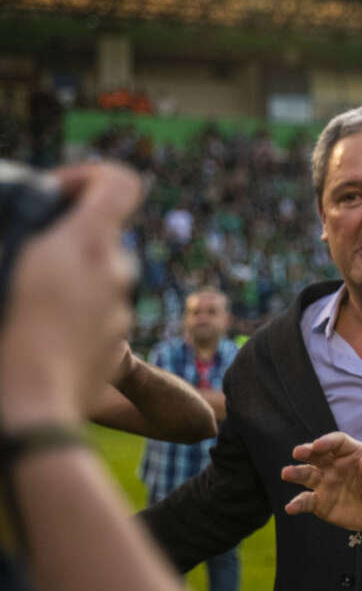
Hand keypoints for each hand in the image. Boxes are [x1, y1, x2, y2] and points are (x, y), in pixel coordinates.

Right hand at [0, 162, 142, 429]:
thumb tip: (28, 239)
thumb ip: (19, 238)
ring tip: (22, 296)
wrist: (32, 413)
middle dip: (65, 235)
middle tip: (22, 252)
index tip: (54, 194)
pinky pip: (96, 311)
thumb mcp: (4, 270)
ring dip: (67, 276)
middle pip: (102, 233)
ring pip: (98, 275)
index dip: (89, 177)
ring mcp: (120, 310)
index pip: (120, 183)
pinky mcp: (115, 344)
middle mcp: (115, 272)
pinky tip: (35, 330)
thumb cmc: (5, 339)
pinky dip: (72, 311)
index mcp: (88, 245)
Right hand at [281, 432, 361, 531]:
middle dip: (306, 451)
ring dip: (296, 473)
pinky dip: (297, 504)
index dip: (327, 442)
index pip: (337, 442)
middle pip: (317, 454)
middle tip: (298, 452)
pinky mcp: (320, 503)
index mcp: (352, 454)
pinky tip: (291, 508)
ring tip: (286, 473)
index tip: (317, 445)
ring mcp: (326, 483)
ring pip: (307, 475)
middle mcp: (335, 465)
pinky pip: (306, 501)